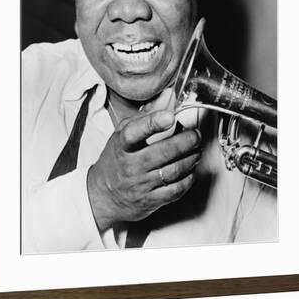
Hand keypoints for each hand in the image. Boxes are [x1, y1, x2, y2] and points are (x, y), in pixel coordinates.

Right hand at [87, 102, 200, 231]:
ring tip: (196, 150)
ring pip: (173, 171)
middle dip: (185, 141)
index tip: (169, 116)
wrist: (102, 196)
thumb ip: (143, 117)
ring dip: (191, 159)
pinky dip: (188, 178)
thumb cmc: (115, 161)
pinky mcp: (150, 200)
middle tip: (195, 134)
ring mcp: (140, 184)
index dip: (152, 123)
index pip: (134, 132)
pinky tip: (190, 170)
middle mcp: (130, 165)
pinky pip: (175, 190)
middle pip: (162, 152)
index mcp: (121, 146)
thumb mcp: (121, 135)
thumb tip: (166, 98)